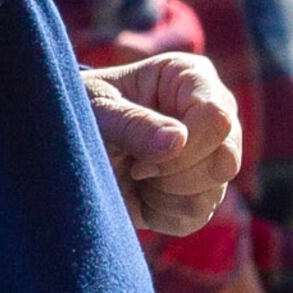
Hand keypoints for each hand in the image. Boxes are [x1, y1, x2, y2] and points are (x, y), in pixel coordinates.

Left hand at [84, 52, 240, 238]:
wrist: (67, 147)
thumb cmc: (82, 112)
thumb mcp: (94, 110)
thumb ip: (131, 122)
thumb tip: (179, 141)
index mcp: (190, 78)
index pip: (217, 118)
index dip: (183, 148)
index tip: (139, 160)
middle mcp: (212, 113)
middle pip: (225, 160)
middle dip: (174, 175)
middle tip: (134, 168)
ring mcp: (213, 153)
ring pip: (214, 192)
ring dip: (164, 194)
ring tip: (134, 174)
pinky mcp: (203, 190)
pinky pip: (197, 215)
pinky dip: (160, 212)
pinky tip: (140, 192)